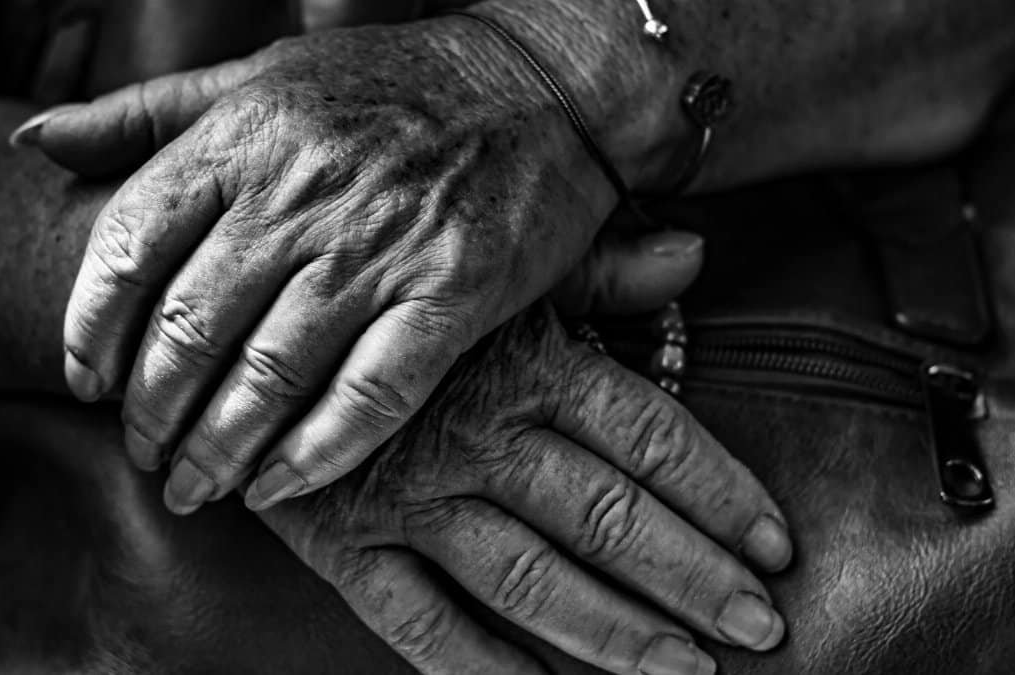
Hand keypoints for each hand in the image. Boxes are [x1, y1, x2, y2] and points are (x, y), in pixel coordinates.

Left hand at [12, 20, 655, 513]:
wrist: (542, 83)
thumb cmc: (393, 81)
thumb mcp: (258, 72)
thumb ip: (144, 112)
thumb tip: (34, 139)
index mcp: (246, 136)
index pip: (129, 248)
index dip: (90, 331)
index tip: (84, 383)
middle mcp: (305, 193)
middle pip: (191, 329)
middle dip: (149, 412)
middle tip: (142, 453)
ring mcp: (382, 248)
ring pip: (269, 376)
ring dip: (216, 450)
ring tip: (192, 487)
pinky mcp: (454, 294)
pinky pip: (370, 397)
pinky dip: (315, 456)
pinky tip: (276, 490)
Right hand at [258, 303, 792, 674]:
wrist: (238, 316)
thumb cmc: (381, 288)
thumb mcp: (489, 263)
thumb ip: (594, 270)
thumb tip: (690, 256)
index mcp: (522, 358)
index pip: (646, 434)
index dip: (719, 492)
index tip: (775, 544)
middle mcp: (475, 433)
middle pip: (606, 516)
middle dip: (691, 577)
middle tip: (759, 629)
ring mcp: (407, 496)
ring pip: (529, 579)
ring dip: (614, 633)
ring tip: (685, 672)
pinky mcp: (341, 542)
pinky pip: (418, 624)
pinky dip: (481, 670)